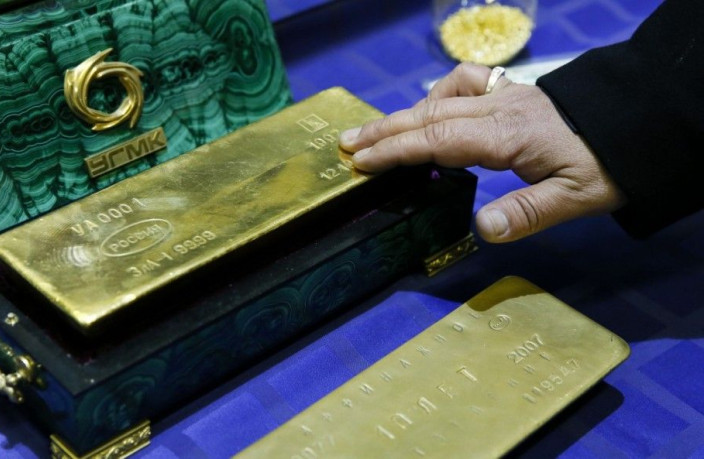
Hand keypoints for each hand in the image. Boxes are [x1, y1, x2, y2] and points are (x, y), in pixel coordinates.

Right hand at [339, 63, 626, 242]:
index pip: (439, 139)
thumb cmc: (605, 166)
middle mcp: (499, 108)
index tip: (361, 162)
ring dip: (402, 116)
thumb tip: (481, 229)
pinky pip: (466, 82)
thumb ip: (526, 213)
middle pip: (429, 116)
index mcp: (508, 135)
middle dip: (384, 132)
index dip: (396, 150)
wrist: (636, 126)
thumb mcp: (575, 199)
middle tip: (346, 146)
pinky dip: (439, 95)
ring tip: (372, 133)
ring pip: (441, 98)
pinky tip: (429, 109)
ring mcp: (504, 94)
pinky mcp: (511, 91)